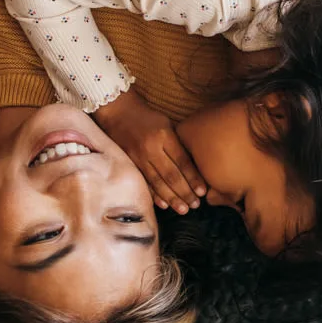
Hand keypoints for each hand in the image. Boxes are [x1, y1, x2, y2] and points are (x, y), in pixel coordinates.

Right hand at [94, 91, 205, 213]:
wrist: (118, 112)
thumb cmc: (148, 119)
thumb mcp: (167, 125)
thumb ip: (178, 145)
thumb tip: (195, 169)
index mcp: (164, 135)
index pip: (182, 161)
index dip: (193, 178)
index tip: (203, 192)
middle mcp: (151, 147)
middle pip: (171, 175)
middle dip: (184, 192)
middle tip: (195, 205)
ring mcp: (137, 157)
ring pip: (157, 182)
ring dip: (171, 198)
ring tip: (183, 209)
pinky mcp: (128, 164)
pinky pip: (143, 182)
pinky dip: (154, 195)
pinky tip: (164, 205)